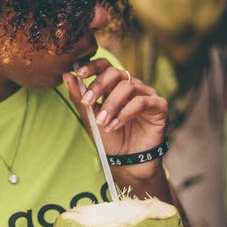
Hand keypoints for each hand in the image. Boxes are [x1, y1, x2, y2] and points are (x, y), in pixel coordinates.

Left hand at [63, 59, 168, 181]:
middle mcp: (131, 85)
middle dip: (98, 86)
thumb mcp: (90, 117)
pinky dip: (125, 113)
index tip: (79, 73)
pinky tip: (114, 125)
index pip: (105, 66)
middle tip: (87, 102)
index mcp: (114, 85)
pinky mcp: (159, 106)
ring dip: (111, 104)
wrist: (127, 161)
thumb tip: (67, 75)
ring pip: (128, 87)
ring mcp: (146, 94)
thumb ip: (79, 97)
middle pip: (116, 73)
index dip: (92, 66)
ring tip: (102, 121)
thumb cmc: (109, 138)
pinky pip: (142, 102)